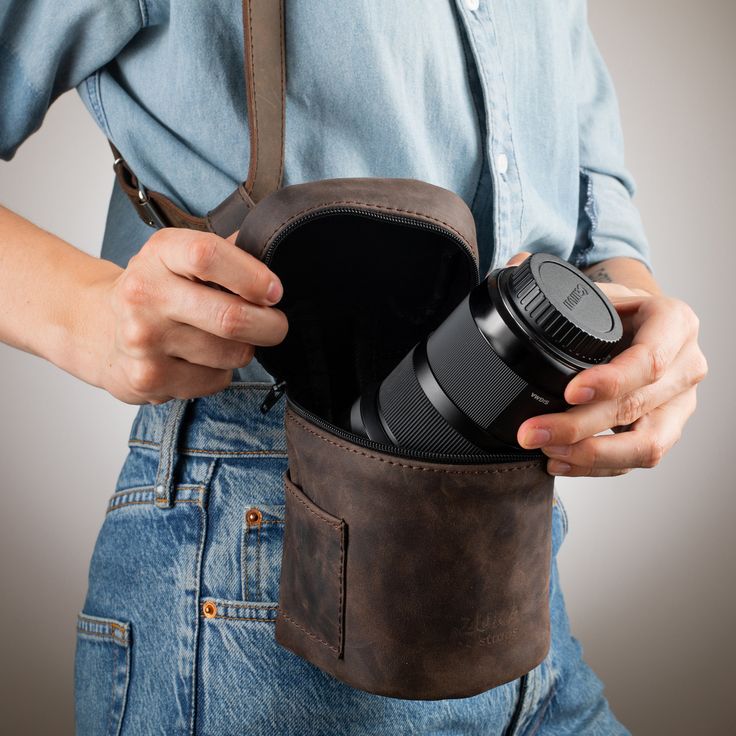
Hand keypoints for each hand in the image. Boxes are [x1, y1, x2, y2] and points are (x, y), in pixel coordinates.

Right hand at [84, 228, 287, 403]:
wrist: (96, 328)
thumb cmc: (156, 289)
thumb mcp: (179, 256)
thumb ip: (225, 252)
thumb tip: (274, 252)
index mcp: (159, 254)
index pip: (208, 255)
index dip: (253, 276)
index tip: (274, 291)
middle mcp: (146, 294)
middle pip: (230, 317)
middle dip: (269, 326)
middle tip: (275, 325)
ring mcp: (144, 339)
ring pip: (231, 353)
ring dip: (244, 350)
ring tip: (226, 340)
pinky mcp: (149, 378)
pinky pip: (216, 380)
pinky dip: (221, 372)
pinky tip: (200, 360)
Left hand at [511, 256, 707, 476]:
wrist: (639, 328)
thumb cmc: (616, 310)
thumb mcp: (598, 289)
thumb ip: (555, 280)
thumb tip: (513, 265)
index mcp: (674, 322)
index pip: (651, 358)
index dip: (612, 379)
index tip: (570, 390)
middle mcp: (686, 365)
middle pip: (637, 407)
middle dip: (579, 425)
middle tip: (531, 432)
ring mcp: (679, 404)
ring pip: (645, 446)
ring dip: (590, 455)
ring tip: (544, 450)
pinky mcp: (666, 431)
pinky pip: (636, 460)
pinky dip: (597, 466)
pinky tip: (560, 461)